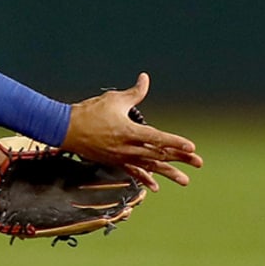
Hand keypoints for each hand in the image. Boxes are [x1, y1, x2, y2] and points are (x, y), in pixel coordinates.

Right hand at [60, 73, 203, 188]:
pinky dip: (145, 179)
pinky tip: (156, 188)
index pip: (157, 138)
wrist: (65, 129)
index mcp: (129, 131)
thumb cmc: (89, 111)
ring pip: (149, 167)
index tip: (192, 147)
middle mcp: (127, 147)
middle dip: (180, 158)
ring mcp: (121, 157)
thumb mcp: (114, 100)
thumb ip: (134, 93)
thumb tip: (145, 78)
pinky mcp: (114, 161)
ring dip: (168, 173)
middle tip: (199, 162)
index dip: (176, 143)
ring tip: (185, 181)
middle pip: (158, 154)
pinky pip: (133, 172)